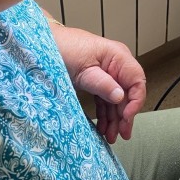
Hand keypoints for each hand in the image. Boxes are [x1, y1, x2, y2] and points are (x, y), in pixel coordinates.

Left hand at [49, 23, 145, 143]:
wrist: (42, 43)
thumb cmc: (63, 50)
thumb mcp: (83, 71)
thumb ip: (103, 84)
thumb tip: (120, 97)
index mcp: (118, 57)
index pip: (137, 81)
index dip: (135, 101)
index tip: (127, 117)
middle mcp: (117, 64)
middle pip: (128, 93)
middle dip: (125, 115)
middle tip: (122, 134)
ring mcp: (107, 72)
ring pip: (117, 99)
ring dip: (115, 118)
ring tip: (111, 136)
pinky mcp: (97, 79)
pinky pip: (105, 98)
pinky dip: (105, 113)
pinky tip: (104, 127)